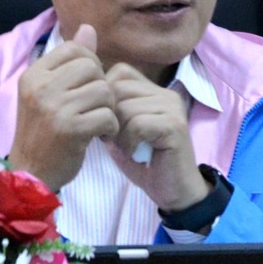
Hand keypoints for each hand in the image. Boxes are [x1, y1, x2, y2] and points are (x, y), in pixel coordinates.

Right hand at [8, 24, 118, 191]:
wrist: (31, 174)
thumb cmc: (43, 131)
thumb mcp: (49, 92)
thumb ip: (70, 61)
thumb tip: (89, 28)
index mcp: (34, 74)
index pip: (73, 48)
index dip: (89, 63)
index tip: (86, 85)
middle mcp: (41, 87)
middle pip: (92, 67)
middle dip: (101, 86)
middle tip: (95, 106)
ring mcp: (55, 107)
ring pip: (103, 90)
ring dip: (108, 108)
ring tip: (98, 120)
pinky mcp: (70, 129)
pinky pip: (107, 114)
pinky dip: (110, 126)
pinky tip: (101, 134)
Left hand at [104, 64, 206, 214]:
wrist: (173, 191)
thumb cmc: (144, 162)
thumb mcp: (120, 132)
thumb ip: (109, 111)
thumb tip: (88, 92)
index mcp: (154, 90)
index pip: (120, 72)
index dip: (106, 97)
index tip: (107, 124)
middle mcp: (165, 93)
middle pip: (119, 88)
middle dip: (109, 116)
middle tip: (114, 140)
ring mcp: (172, 107)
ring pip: (126, 107)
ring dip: (119, 133)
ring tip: (127, 148)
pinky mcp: (175, 125)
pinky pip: (138, 124)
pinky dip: (129, 142)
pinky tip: (135, 153)